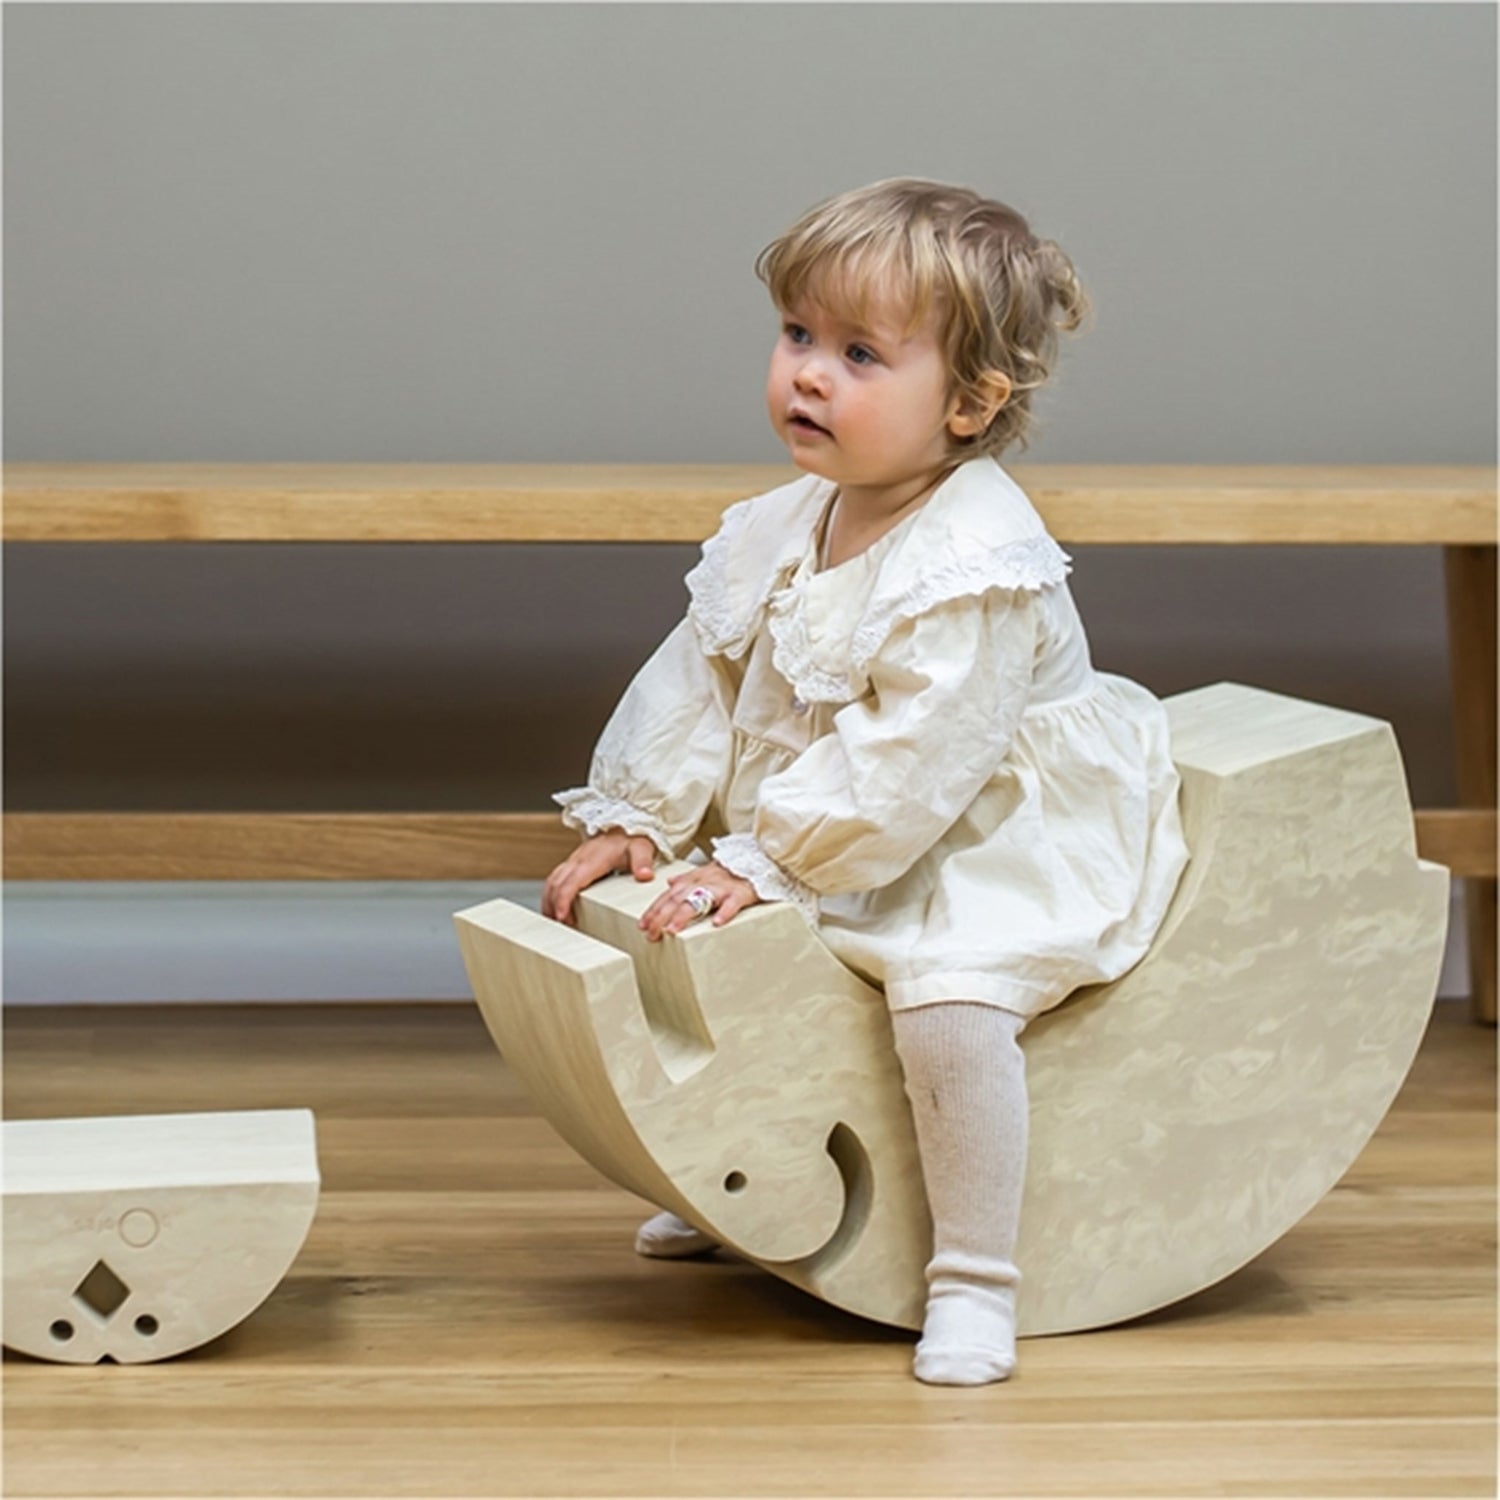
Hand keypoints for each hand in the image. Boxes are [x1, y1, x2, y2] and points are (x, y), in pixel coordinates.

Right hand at [542, 830, 658, 926]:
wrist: (625, 829)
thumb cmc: (631, 840)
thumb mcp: (641, 849)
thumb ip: (642, 861)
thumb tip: (645, 875)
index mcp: (591, 860)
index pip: (571, 881)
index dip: (563, 899)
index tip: (561, 916)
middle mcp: (577, 860)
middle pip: (555, 884)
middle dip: (553, 906)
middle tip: (562, 927)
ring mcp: (572, 862)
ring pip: (551, 882)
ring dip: (549, 902)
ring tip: (556, 922)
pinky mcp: (572, 866)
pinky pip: (555, 881)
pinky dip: (551, 896)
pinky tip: (557, 911)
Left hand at [638, 861, 762, 941]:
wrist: (760, 857)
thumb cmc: (732, 870)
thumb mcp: (706, 872)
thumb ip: (687, 879)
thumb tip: (669, 883)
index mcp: (695, 879)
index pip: (669, 895)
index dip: (655, 909)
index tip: (643, 925)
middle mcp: (705, 881)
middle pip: (678, 898)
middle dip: (661, 916)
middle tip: (651, 934)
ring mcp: (723, 887)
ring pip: (699, 899)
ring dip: (684, 915)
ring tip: (672, 930)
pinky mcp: (741, 893)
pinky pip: (732, 903)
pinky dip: (724, 912)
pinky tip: (716, 923)